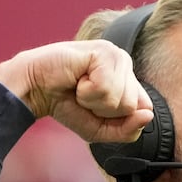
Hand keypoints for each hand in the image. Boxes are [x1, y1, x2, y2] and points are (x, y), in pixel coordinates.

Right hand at [0, 41, 155, 143]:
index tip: (95, 108)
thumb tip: (148, 116)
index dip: (119, 119)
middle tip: (84, 96)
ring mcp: (116, 54)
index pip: (145, 109)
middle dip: (104, 110)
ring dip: (94, 100)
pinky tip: (77, 78)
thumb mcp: (100, 130)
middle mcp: (125, 64)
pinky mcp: (103, 51)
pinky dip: (87, 91)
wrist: (34, 89)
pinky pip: (107, 88)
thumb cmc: (66, 105)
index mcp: (128, 79)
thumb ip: (127, 130)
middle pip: (133, 106)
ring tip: (79, 86)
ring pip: (121, 98)